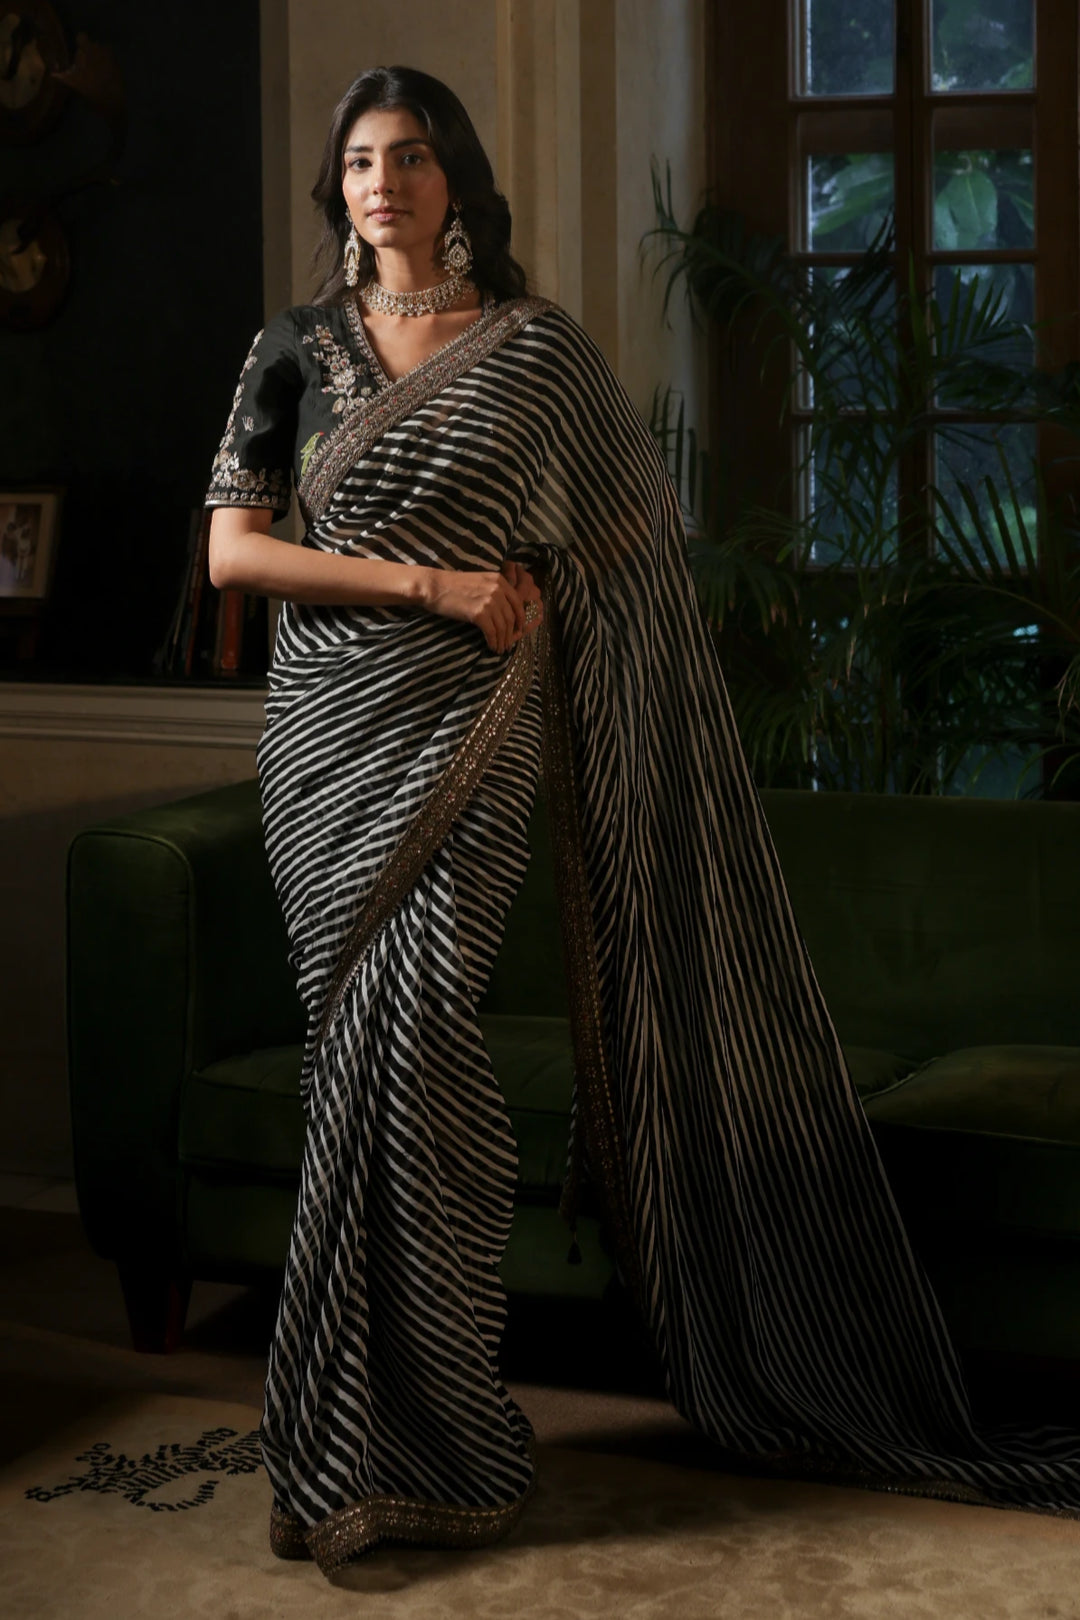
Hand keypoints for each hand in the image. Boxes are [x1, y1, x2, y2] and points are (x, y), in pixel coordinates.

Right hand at [420, 562, 543, 653]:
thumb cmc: (453, 586)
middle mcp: (498, 589)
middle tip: (508, 644)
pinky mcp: (479, 613)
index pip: (517, 603)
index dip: (520, 620)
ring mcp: (489, 601)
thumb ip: (494, 591)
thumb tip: (504, 612)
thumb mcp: (480, 582)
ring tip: (499, 649)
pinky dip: (493, 642)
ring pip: (503, 627)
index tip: (518, 631)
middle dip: (511, 634)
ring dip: (502, 641)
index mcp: (499, 580)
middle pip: (511, 617)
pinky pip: (492, 632)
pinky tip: (491, 647)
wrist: (434, 586)